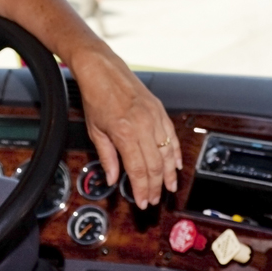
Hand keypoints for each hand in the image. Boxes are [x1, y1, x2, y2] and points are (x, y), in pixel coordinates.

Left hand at [69, 46, 181, 209]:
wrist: (102, 69)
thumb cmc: (96, 96)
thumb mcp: (96, 131)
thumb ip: (107, 157)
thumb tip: (113, 178)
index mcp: (124, 132)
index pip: (138, 170)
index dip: (142, 190)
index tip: (142, 201)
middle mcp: (143, 125)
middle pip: (155, 165)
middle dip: (155, 186)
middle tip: (153, 199)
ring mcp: (154, 117)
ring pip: (167, 153)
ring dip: (168, 173)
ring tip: (168, 187)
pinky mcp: (159, 110)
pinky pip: (172, 136)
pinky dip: (175, 152)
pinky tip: (176, 164)